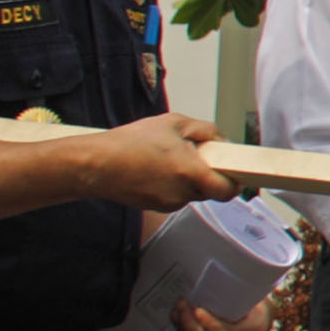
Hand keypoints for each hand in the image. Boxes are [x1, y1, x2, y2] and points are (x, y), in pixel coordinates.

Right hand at [81, 115, 235, 211]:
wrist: (95, 165)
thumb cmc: (130, 143)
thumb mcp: (174, 123)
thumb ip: (206, 131)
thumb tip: (222, 141)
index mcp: (191, 173)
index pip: (228, 190)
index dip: (234, 182)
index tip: (234, 171)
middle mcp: (182, 193)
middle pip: (210, 190)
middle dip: (209, 175)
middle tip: (197, 157)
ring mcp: (168, 203)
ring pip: (192, 193)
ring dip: (189, 179)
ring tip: (169, 159)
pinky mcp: (155, 207)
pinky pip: (175, 196)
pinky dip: (173, 185)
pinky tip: (156, 169)